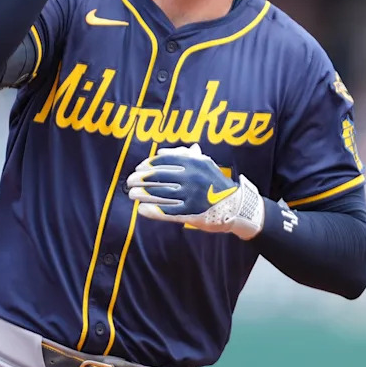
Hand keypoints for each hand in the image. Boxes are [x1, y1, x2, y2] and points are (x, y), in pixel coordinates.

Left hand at [127, 144, 264, 239]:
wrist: (236, 204)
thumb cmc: (215, 182)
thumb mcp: (205, 163)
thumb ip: (184, 155)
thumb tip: (160, 152)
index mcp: (194, 163)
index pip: (164, 162)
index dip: (147, 165)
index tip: (138, 168)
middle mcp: (192, 178)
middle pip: (159, 178)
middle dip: (140, 180)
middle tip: (129, 182)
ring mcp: (192, 196)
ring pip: (160, 195)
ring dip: (142, 195)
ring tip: (132, 195)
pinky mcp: (192, 214)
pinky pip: (168, 212)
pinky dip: (152, 211)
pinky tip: (141, 210)